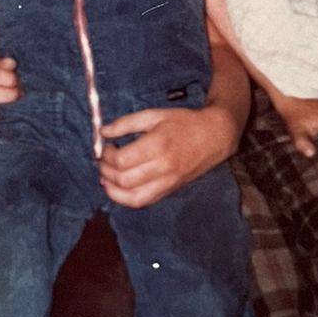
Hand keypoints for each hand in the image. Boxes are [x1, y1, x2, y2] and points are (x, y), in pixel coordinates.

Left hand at [97, 104, 237, 209]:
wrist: (214, 136)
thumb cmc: (184, 123)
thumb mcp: (155, 115)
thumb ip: (127, 123)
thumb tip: (103, 132)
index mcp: (158, 144)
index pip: (122, 160)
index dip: (107, 156)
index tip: (106, 147)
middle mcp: (163, 167)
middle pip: (124, 179)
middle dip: (106, 172)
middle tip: (103, 161)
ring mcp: (168, 181)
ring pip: (132, 197)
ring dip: (112, 190)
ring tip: (106, 178)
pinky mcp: (170, 189)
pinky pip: (144, 201)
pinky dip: (126, 199)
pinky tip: (118, 189)